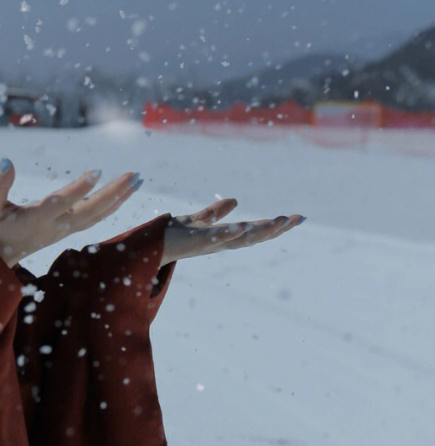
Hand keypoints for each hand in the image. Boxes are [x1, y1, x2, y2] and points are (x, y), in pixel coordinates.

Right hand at [0, 160, 142, 266]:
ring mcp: (63, 230)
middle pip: (89, 211)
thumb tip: (6, 162)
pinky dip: (111, 206)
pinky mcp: (67, 229)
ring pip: (96, 215)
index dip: (78, 189)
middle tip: (133, 176)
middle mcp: (54, 226)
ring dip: (118, 199)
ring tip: (136, 181)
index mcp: (36, 219)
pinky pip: (94, 218)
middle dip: (112, 193)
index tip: (97, 172)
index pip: (61, 202)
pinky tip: (122, 194)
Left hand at [160, 198, 304, 265]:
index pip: (254, 231)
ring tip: (280, 221)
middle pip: (253, 236)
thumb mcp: (198, 221)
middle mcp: (219, 243)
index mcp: (223, 237)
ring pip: (239, 238)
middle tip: (297, 219)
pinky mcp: (193, 241)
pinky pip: (214, 238)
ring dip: (260, 230)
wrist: (148, 245)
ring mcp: (208, 243)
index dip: (274, 225)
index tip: (296, 218)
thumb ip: (215, 214)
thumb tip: (235, 200)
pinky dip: (228, 233)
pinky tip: (243, 226)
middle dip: (276, 228)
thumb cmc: (173, 235)